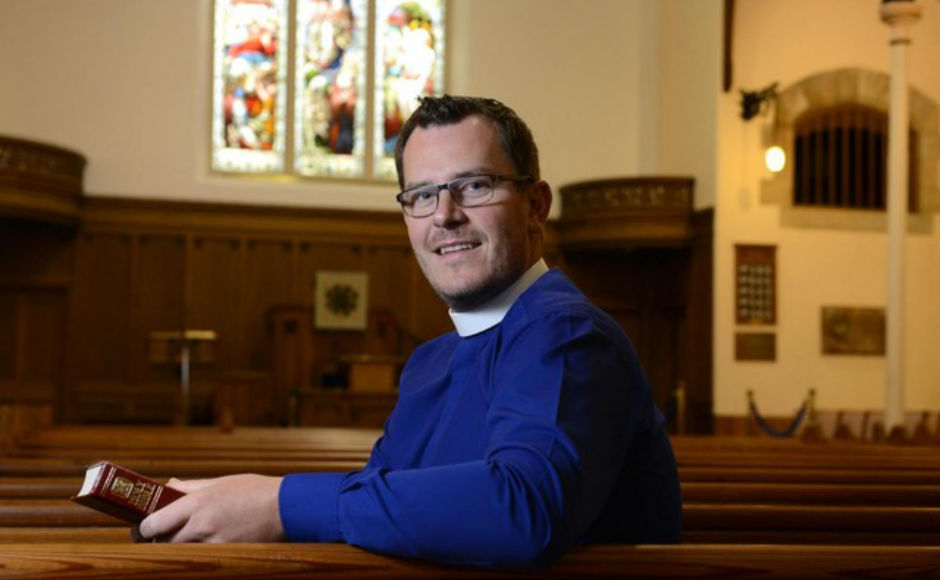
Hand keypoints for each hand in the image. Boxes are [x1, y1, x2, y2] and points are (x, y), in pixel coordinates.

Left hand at [135, 474, 284, 542]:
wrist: (285, 507)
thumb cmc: (254, 490)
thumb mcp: (221, 482)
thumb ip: (191, 487)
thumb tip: (169, 485)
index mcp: (197, 502)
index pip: (153, 524)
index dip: (144, 528)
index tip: (144, 527)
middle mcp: (201, 525)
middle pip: (163, 543)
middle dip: (158, 541)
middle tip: (159, 536)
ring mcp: (213, 543)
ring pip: (180, 554)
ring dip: (178, 548)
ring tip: (185, 539)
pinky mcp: (226, 555)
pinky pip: (201, 558)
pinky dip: (197, 554)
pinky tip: (204, 546)